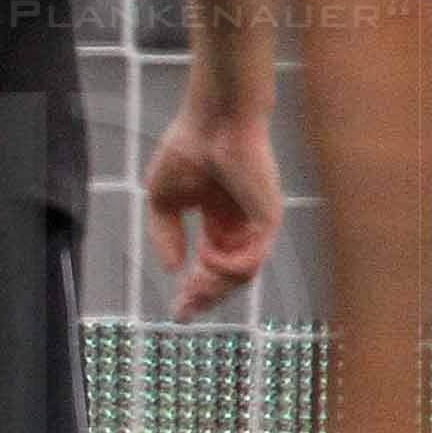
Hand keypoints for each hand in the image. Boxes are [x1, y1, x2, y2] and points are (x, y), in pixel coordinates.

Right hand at [144, 102, 282, 318]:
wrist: (214, 121)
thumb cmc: (189, 150)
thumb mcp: (163, 199)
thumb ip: (164, 233)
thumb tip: (170, 267)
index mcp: (220, 221)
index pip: (212, 265)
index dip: (194, 289)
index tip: (177, 309)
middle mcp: (241, 227)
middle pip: (228, 277)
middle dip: (205, 297)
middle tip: (184, 311)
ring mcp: (257, 225)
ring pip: (241, 274)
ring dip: (215, 287)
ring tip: (192, 288)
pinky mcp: (268, 219)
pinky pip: (252, 257)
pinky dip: (228, 266)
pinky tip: (206, 259)